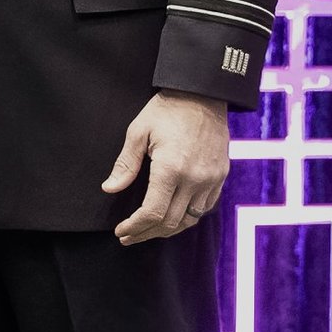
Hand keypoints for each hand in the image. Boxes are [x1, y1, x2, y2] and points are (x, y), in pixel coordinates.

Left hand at [103, 90, 231, 244]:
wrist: (203, 95)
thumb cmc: (166, 110)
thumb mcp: (138, 132)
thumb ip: (125, 164)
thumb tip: (109, 188)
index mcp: (171, 168)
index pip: (152, 212)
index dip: (135, 227)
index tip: (121, 231)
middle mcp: (195, 179)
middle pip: (171, 222)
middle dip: (146, 233)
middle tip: (128, 236)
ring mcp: (212, 179)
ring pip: (190, 219)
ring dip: (167, 230)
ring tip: (147, 231)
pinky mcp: (221, 176)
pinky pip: (205, 208)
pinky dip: (186, 218)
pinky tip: (171, 217)